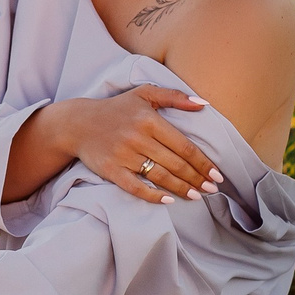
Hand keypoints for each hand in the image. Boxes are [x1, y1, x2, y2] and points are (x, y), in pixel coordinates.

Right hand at [50, 86, 223, 203]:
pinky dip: (153, 195)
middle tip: (212, 189)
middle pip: (175, 164)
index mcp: (149, 120)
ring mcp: (123, 156)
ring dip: (181, 188)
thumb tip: (204, 104)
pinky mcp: (110, 170)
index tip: (217, 175)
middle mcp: (137, 138)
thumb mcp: (144, 93)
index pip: (184, 146)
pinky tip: (169, 200)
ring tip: (197, 196)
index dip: (203, 163)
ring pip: (159, 177)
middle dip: (197, 178)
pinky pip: (135, 187)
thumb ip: (175, 97)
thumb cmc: (116, 108)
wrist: (77, 123)